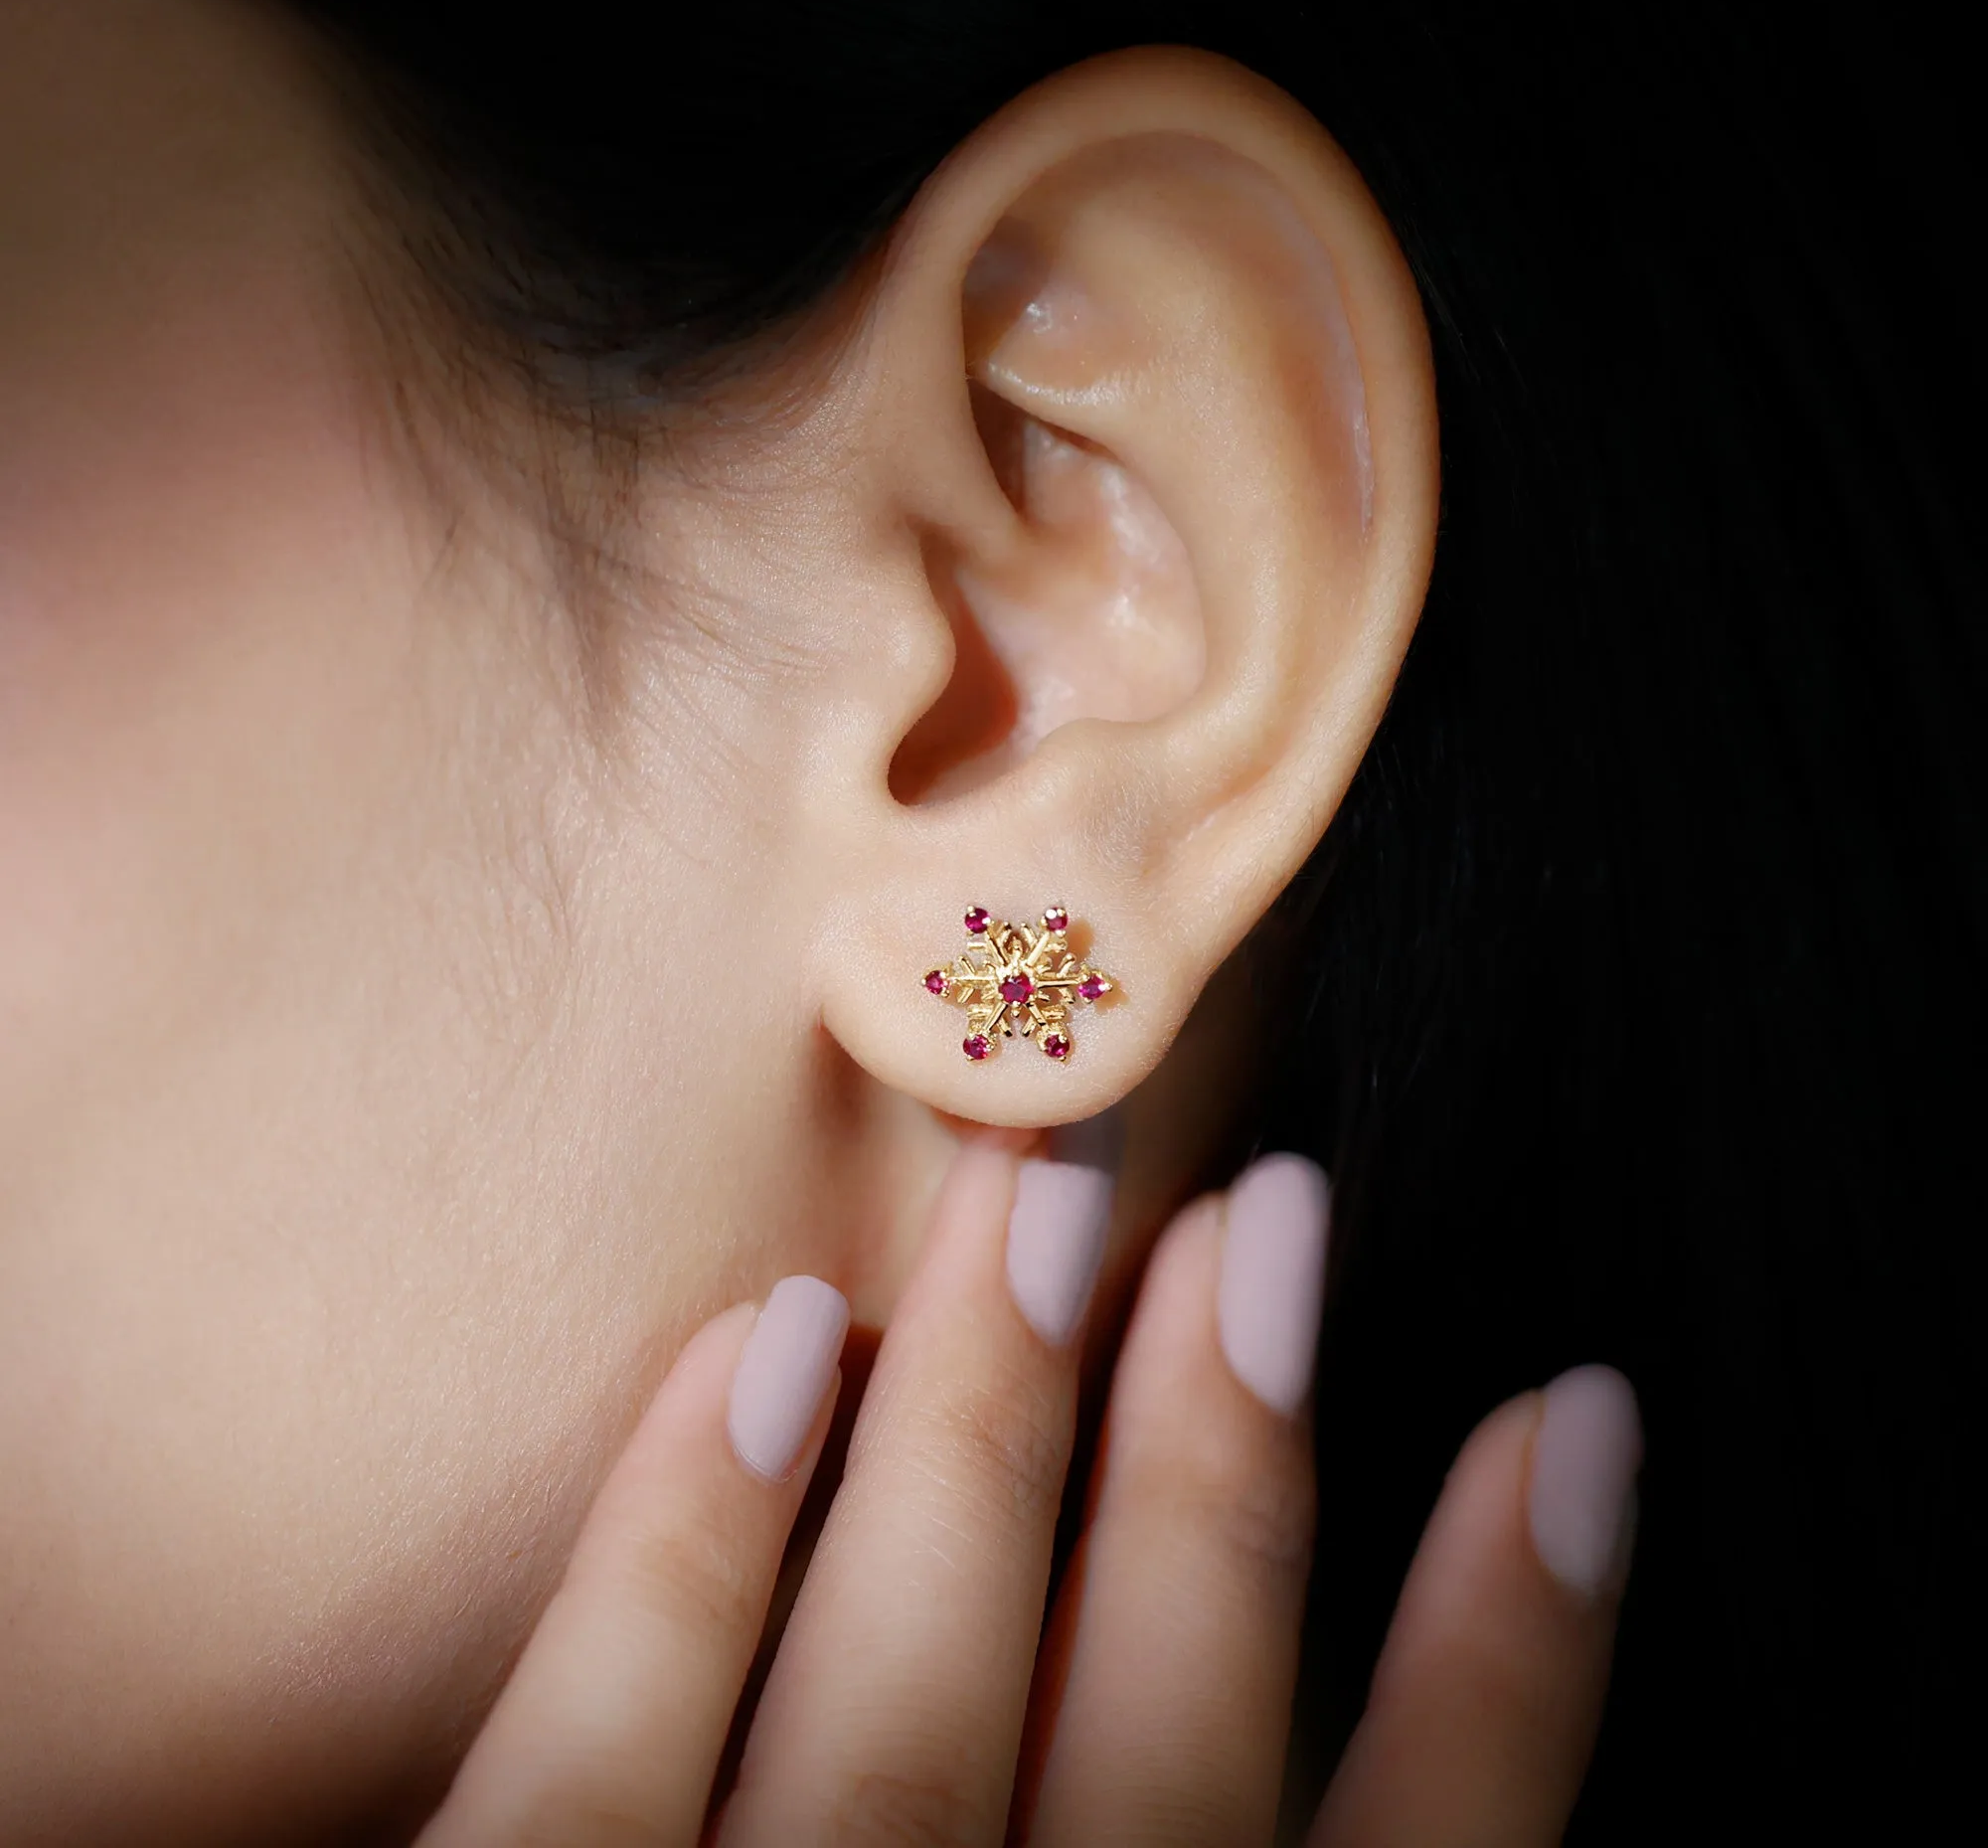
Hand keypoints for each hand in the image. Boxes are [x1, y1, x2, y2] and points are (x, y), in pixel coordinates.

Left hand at [417, 1141, 1640, 1846]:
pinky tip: (764, 1340)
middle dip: (1232, 1469)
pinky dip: (689, 1550)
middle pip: (1162, 1757)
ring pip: (907, 1713)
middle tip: (1275, 1210)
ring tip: (1057, 1202)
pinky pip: (587, 1765)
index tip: (1570, 1423)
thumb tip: (1343, 1787)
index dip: (1511, 1658)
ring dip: (994, 1436)